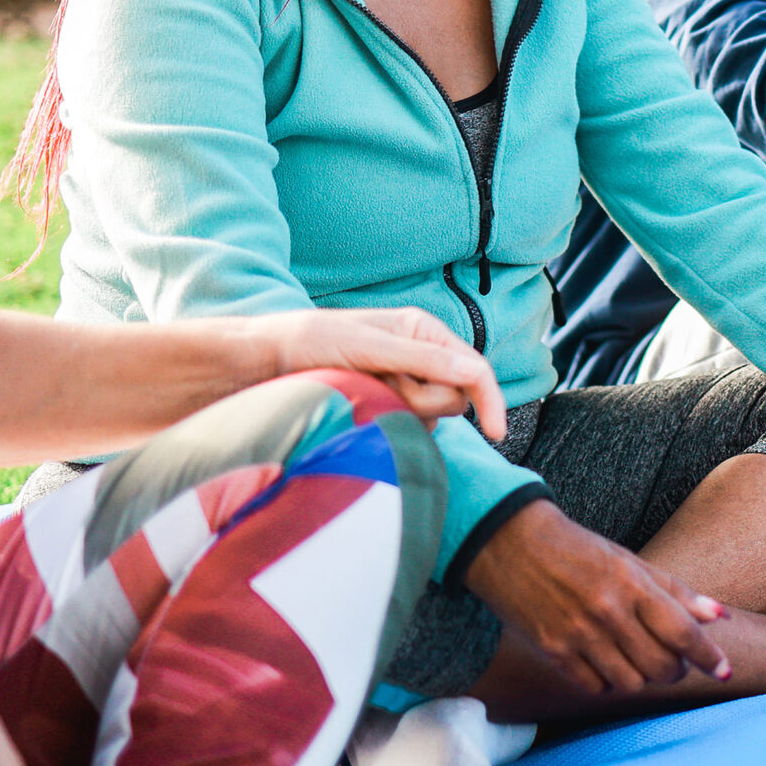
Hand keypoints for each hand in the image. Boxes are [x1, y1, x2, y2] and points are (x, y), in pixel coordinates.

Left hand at [258, 307, 506, 437]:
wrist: (268, 362)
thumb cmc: (313, 341)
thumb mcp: (369, 346)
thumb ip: (422, 359)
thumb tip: (473, 374)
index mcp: (423, 332)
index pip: (474, 368)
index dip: (491, 399)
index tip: (497, 433)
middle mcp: (420, 356)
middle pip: (453, 398)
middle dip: (422, 400)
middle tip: (379, 386)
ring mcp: (403, 383)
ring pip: (431, 416)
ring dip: (400, 412)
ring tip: (362, 392)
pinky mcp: (387, 405)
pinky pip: (408, 427)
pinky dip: (389, 423)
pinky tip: (360, 407)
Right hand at [460, 500, 727, 695]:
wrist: (511, 543)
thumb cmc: (578, 550)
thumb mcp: (630, 561)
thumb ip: (676, 591)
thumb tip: (721, 617)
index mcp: (631, 583)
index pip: (683, 631)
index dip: (708, 656)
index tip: (723, 671)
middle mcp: (607, 611)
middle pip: (661, 666)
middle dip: (677, 670)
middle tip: (676, 663)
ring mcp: (577, 634)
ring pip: (631, 683)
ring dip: (644, 678)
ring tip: (640, 661)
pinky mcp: (552, 652)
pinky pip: (595, 687)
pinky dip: (609, 683)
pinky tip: (608, 665)